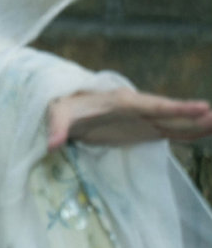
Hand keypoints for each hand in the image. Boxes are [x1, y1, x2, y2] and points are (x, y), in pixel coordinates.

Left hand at [46, 88, 211, 150]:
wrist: (66, 106)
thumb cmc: (62, 106)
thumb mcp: (56, 114)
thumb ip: (56, 128)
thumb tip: (52, 146)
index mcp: (121, 101)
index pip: (154, 105)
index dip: (178, 107)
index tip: (203, 107)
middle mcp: (137, 108)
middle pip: (170, 113)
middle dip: (194, 115)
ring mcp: (141, 119)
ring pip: (174, 121)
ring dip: (196, 123)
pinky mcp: (142, 128)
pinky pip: (168, 130)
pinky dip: (186, 132)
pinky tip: (202, 133)